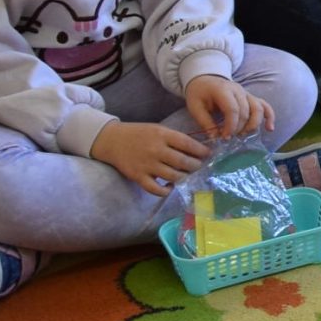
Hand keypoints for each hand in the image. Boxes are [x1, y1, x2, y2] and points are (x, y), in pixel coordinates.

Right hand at [90, 121, 211, 197]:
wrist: (112, 140)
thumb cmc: (139, 134)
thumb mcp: (158, 130)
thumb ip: (174, 139)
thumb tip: (197, 150)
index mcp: (162, 135)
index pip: (188, 144)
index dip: (201, 151)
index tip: (208, 154)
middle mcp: (155, 150)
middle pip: (183, 162)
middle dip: (196, 166)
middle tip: (199, 166)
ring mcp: (146, 165)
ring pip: (173, 176)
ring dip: (184, 177)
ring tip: (186, 175)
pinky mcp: (138, 176)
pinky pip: (156, 189)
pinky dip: (166, 190)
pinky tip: (170, 186)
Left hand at [184, 74, 275, 140]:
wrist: (205, 80)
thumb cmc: (199, 94)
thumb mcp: (195, 107)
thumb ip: (205, 122)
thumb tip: (215, 138)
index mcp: (223, 90)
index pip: (233, 109)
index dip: (231, 126)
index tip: (225, 137)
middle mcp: (238, 90)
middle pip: (246, 111)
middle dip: (239, 128)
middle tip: (230, 138)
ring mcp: (247, 93)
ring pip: (258, 109)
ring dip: (253, 125)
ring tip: (243, 135)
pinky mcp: (251, 97)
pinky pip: (265, 106)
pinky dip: (269, 117)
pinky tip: (270, 128)